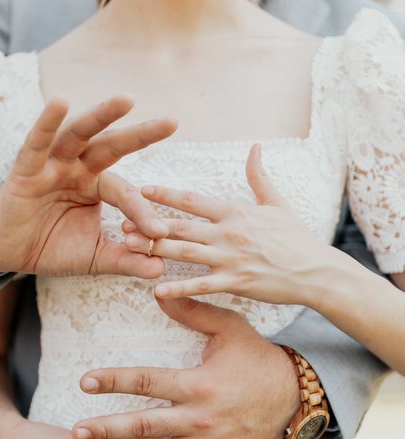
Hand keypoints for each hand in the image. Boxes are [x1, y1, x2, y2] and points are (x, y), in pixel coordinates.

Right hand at [0, 96, 176, 277]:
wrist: (8, 255)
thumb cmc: (51, 248)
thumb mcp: (94, 257)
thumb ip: (125, 260)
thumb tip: (160, 268)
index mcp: (96, 186)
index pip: (126, 193)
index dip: (143, 212)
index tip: (160, 233)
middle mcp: (77, 169)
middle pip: (111, 146)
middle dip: (141, 135)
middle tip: (173, 123)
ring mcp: (51, 165)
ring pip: (78, 134)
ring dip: (101, 116)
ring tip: (126, 100)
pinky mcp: (24, 169)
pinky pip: (36, 143)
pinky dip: (47, 123)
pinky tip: (60, 103)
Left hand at [72, 298, 299, 438]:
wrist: (296, 393)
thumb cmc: (258, 358)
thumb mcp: (229, 327)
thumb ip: (193, 311)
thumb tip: (158, 293)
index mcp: (196, 384)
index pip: (146, 380)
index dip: (113, 380)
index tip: (85, 381)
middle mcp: (199, 418)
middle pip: (145, 425)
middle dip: (108, 430)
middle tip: (77, 435)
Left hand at [122, 144, 328, 305]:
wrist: (315, 270)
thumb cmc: (295, 237)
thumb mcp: (276, 202)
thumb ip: (258, 176)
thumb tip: (255, 147)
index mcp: (235, 211)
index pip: (192, 200)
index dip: (164, 194)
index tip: (140, 189)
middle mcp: (228, 232)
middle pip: (180, 226)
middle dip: (149, 224)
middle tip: (122, 223)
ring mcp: (230, 258)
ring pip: (184, 252)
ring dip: (154, 250)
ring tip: (129, 248)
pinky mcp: (235, 282)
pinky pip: (201, 285)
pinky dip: (178, 288)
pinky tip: (156, 291)